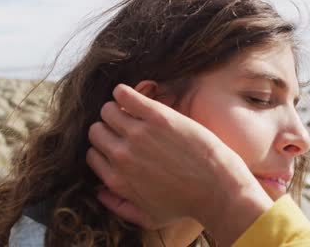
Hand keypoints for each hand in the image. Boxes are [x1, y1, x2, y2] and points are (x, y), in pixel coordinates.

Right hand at [87, 84, 268, 229]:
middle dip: (108, 128)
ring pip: (108, 110)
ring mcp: (137, 134)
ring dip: (116, 109)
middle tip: (125, 126)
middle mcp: (121, 156)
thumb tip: (99, 192)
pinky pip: (124, 94)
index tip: (117, 143)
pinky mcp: (156, 116)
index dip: (105, 147)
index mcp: (117, 180)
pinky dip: (123, 92)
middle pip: (96, 130)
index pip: (93, 153)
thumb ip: (119, 206)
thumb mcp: (149, 217)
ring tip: (131, 111)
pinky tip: (130, 95)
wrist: (217, 190)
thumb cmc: (186, 204)